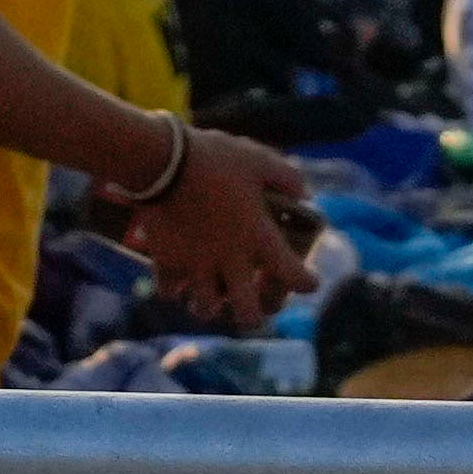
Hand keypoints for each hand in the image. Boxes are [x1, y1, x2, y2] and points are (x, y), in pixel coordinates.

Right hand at [126, 131, 310, 326]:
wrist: (163, 160)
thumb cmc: (215, 158)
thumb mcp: (258, 160)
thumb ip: (288, 178)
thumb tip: (305, 195)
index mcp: (256, 236)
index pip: (292, 274)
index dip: (307, 283)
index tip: (310, 281)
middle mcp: (229, 259)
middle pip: (246, 313)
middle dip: (253, 316)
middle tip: (251, 306)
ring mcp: (196, 264)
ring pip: (205, 309)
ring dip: (211, 306)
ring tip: (212, 298)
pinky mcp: (166, 261)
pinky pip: (169, 291)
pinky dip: (175, 290)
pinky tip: (179, 282)